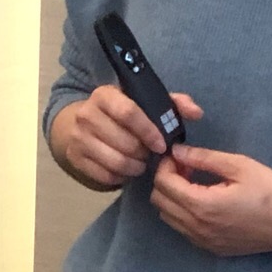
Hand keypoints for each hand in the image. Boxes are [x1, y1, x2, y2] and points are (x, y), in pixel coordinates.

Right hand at [51, 86, 203, 190]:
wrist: (81, 121)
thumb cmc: (121, 111)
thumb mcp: (144, 100)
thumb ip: (173, 103)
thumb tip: (197, 112)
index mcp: (105, 95)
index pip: (128, 112)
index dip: (148, 131)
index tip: (161, 144)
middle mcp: (87, 114)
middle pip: (124, 142)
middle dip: (143, 152)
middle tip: (150, 153)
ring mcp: (78, 138)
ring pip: (116, 162)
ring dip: (135, 167)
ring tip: (141, 162)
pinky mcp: (75, 158)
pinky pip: (105, 175)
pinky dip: (121, 176)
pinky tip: (127, 169)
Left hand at [150, 144, 271, 256]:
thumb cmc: (271, 190)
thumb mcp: (239, 166)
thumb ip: (204, 158)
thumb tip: (177, 151)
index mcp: (202, 206)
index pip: (163, 184)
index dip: (166, 165)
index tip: (180, 155)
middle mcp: (197, 229)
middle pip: (160, 203)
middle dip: (167, 180)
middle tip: (187, 167)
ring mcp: (204, 243)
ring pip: (169, 218)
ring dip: (174, 197)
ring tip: (196, 182)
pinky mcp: (213, 249)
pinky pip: (184, 230)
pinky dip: (184, 213)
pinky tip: (206, 200)